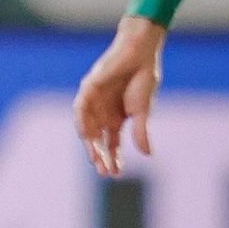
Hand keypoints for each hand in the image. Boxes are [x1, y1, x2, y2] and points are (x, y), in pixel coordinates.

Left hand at [72, 15, 167, 177]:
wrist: (141, 53)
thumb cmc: (143, 79)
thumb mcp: (143, 110)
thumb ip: (141, 132)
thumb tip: (147, 155)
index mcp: (117, 119)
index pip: (112, 144)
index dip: (114, 158)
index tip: (117, 174)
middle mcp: (103, 113)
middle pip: (98, 140)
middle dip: (101, 156)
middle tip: (105, 172)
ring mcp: (94, 102)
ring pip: (88, 127)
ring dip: (91, 144)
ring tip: (96, 158)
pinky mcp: (89, 89)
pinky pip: (80, 108)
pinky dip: (82, 120)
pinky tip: (86, 134)